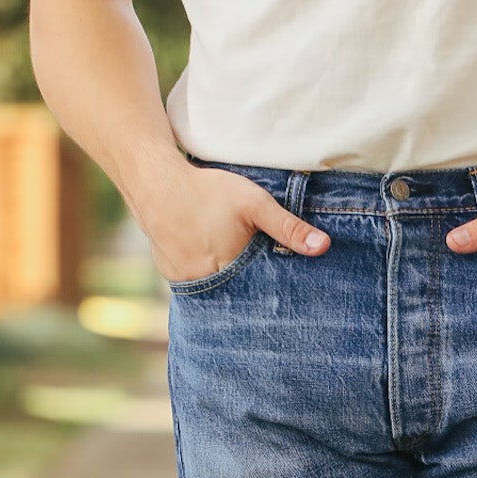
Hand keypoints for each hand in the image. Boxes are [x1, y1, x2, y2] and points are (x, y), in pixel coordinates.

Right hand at [145, 162, 329, 283]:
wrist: (153, 181)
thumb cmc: (207, 190)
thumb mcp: (255, 204)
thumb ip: (288, 227)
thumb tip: (323, 247)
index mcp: (228, 271)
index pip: (259, 294)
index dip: (272, 292)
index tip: (285, 294)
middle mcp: (204, 284)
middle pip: (237, 296)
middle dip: (251, 293)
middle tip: (259, 280)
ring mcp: (184, 281)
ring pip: (215, 292)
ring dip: (229, 287)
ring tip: (237, 273)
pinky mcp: (170, 274)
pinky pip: (196, 284)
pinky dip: (208, 278)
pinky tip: (213, 264)